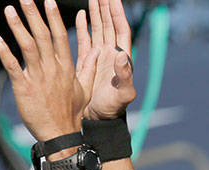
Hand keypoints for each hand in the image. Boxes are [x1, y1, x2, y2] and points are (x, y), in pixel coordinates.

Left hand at [0, 0, 96, 141]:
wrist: (61, 135)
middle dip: (34, 15)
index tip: (48, 1)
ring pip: (27, 47)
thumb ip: (89, 68)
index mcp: (66, 68)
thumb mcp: (85, 90)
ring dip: (18, 27)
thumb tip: (97, 52)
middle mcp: (53, 69)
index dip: (53, 18)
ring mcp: (38, 78)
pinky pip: (13, 67)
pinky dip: (4, 52)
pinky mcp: (24, 88)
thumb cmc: (72, 113)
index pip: (60, 37)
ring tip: (9, 9)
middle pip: (42, 36)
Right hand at [76, 0, 135, 119]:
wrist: (99, 120)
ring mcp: (101, 57)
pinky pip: (87, 40)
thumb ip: (125, 76)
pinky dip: (85, 27)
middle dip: (106, 7)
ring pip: (99, 29)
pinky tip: (83, 15)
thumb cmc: (113, 109)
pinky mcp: (89, 62)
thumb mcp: (123, 94)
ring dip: (97, 13)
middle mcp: (112, 54)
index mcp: (122, 58)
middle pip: (110, 25)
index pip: (121, 29)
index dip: (117, 13)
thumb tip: (123, 56)